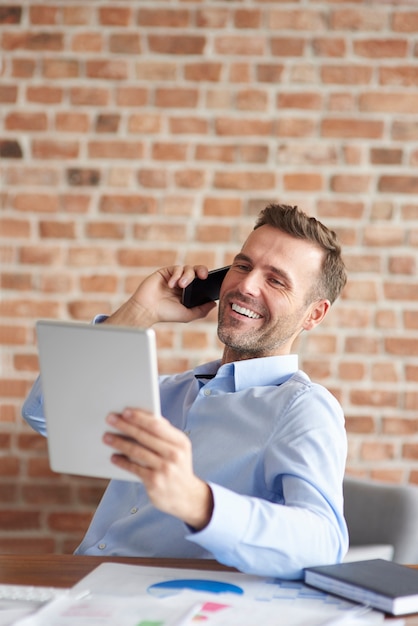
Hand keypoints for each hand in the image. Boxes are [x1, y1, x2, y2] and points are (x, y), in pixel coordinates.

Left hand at [103, 408, 213, 529]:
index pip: (157, 425)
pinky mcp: (155, 482)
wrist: (188, 497)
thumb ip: (164, 433)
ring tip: (106, 437)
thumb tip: (143, 417)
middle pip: (144, 436)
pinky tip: (113, 457)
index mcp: (180, 442)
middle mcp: (174, 454)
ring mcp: (165, 469)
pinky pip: (134, 468)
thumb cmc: (178, 466)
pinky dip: (122, 462)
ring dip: (119, 443)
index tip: (125, 411)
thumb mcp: (179, 448)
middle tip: (110, 419)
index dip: (139, 417)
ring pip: (137, 451)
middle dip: (125, 426)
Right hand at [105, 265, 216, 327]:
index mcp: (189, 292)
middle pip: (197, 271)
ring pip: (188, 268)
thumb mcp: (187, 314)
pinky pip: (176, 268)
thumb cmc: (165, 314)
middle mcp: (183, 283)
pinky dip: (176, 275)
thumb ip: (201, 310)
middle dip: (202, 271)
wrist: (147, 310)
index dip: (208, 279)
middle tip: (203, 276)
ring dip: (187, 276)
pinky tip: (171, 284)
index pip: (202, 282)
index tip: (213, 281)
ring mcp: (174, 277)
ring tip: (181, 286)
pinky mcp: (165, 272)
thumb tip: (214, 303)